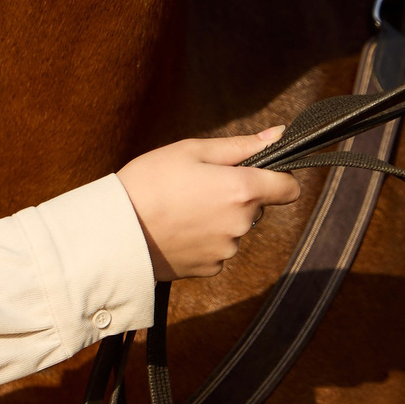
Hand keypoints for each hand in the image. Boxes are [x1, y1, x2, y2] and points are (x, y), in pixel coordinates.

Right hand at [116, 127, 301, 280]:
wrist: (115, 231)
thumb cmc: (150, 181)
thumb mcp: (192, 150)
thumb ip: (241, 145)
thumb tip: (279, 134)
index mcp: (242, 190)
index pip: (289, 188)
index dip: (278, 177)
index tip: (258, 172)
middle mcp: (241, 224)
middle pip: (258, 206)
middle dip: (238, 195)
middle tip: (200, 184)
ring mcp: (226, 250)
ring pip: (236, 228)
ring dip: (220, 218)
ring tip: (183, 207)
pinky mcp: (210, 268)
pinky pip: (218, 248)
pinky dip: (205, 239)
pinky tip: (179, 228)